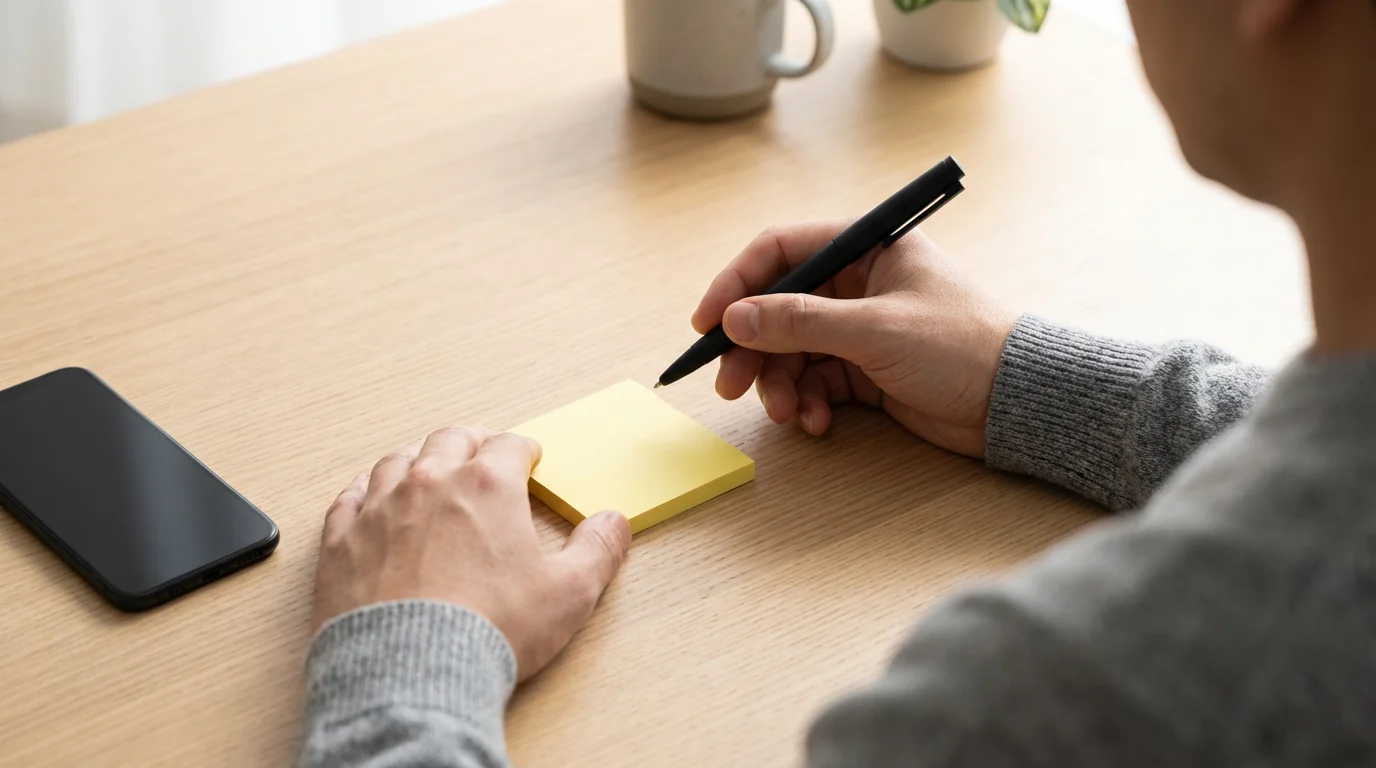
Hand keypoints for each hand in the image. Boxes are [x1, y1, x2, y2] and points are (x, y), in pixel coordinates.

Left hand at [312, 427, 631, 680]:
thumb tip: (613, 523)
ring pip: (398, 460)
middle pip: (451, 439)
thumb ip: (597, 551)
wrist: (410, 673)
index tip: (529, 458)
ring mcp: (380, 508)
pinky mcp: (342, 541)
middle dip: (473, 442)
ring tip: (427, 467)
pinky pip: (349, 498)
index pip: (511, 445)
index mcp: (489, 485)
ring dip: (418, 458)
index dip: (525, 450)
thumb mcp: (568, 594)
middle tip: (483, 450)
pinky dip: (364, 492)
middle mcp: (430, 482)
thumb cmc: (489, 630)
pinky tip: (369, 497)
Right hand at [692, 220, 1016, 458]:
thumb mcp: (876, 329)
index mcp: (867, 249)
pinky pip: (815, 382)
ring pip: (792, 351)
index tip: (707, 322)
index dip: (737, 283)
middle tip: (730, 385)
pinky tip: (818, 422)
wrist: (1016, 404)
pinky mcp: (865, 371)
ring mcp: (859, 329)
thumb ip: (801, 321)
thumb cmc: (963, 347)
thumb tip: (736, 317)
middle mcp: (858, 284)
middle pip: (778, 307)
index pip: (782, 250)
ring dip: (779, 384)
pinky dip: (808, 403)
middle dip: (752, 348)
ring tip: (787, 413)